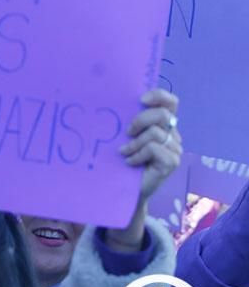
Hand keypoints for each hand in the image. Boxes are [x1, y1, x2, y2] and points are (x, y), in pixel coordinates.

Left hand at [107, 89, 182, 248]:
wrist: (124, 190)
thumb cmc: (122, 160)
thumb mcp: (124, 137)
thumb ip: (128, 121)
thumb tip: (112, 100)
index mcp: (163, 125)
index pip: (171, 103)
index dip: (159, 96)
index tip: (141, 99)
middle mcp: (173, 135)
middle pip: (163, 115)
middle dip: (141, 120)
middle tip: (126, 132)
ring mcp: (175, 149)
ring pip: (156, 133)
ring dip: (135, 143)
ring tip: (124, 152)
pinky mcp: (172, 162)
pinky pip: (154, 148)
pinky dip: (138, 154)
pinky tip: (129, 162)